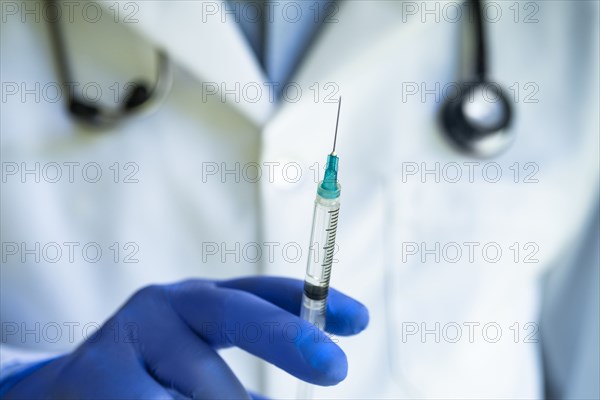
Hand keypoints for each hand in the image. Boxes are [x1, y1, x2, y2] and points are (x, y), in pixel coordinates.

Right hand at [2, 277, 368, 398]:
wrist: (64, 394)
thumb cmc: (151, 383)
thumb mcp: (200, 374)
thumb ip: (236, 386)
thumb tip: (283, 396)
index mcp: (201, 301)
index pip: (263, 291)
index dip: (311, 302)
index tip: (361, 321)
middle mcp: (168, 303)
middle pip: (235, 313)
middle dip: (288, 338)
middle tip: (336, 367)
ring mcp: (131, 333)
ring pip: (204, 381)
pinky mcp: (98, 372)